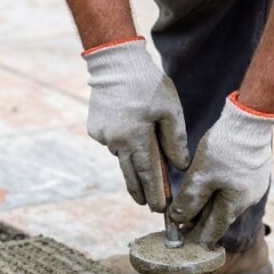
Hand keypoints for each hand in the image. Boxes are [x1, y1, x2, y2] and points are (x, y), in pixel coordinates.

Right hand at [83, 37, 189, 210]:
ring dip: (133, 164)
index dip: (155, 193)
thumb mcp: (170, 109)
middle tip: (148, 205)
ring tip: (143, 172)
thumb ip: (175, 140)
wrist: (114, 63)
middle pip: (131, 174)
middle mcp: (116, 141)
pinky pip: (113, 143)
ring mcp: (103, 136)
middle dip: (141, 191)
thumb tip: (179, 166)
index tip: (160, 209)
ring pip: (122, 157)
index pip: (148, 173)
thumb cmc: (147, 84)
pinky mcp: (95, 129)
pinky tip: (129, 133)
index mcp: (136, 137)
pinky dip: (123, 144)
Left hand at [169, 93, 273, 247]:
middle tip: (184, 230)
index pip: (214, 230)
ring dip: (209, 208)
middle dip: (202, 224)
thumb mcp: (201, 176)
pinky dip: (218, 193)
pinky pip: (232, 189)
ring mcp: (253, 185)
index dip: (198, 239)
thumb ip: (190, 200)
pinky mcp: (253, 171)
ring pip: (226, 203)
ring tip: (192, 211)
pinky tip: (209, 189)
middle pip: (220, 218)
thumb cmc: (225, 148)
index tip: (185, 246)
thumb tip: (178, 219)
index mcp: (235, 204)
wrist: (250, 119)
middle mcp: (247, 199)